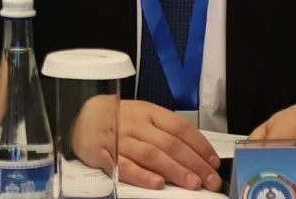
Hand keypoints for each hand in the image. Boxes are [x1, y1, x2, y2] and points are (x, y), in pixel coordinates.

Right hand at [72, 98, 221, 190]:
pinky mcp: (104, 154)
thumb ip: (164, 131)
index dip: (200, 146)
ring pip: (151, 154)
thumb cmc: (118, 118)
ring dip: (174, 170)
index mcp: (150, 112)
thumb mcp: (142, 116)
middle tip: (210, 180)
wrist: (81, 115)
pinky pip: (125, 166)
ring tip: (192, 184)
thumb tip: (196, 153)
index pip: (180, 128)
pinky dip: (142, 176)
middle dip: (194, 163)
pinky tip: (156, 184)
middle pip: (170, 143)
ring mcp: (120, 138)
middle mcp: (137, 124)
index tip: (214, 162)